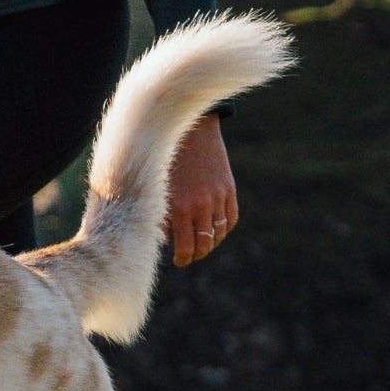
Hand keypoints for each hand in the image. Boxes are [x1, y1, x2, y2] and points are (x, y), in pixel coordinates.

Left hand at [165, 114, 236, 267]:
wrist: (189, 130)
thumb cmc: (164, 159)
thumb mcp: (157, 188)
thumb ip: (160, 215)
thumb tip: (166, 240)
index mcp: (178, 208)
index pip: (186, 248)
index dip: (183, 259)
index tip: (179, 260)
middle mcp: (199, 205)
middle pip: (204, 245)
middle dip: (196, 254)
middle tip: (189, 254)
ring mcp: (217, 198)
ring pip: (219, 234)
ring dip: (210, 243)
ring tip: (201, 243)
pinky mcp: (229, 189)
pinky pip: (231, 218)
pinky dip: (224, 228)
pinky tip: (215, 229)